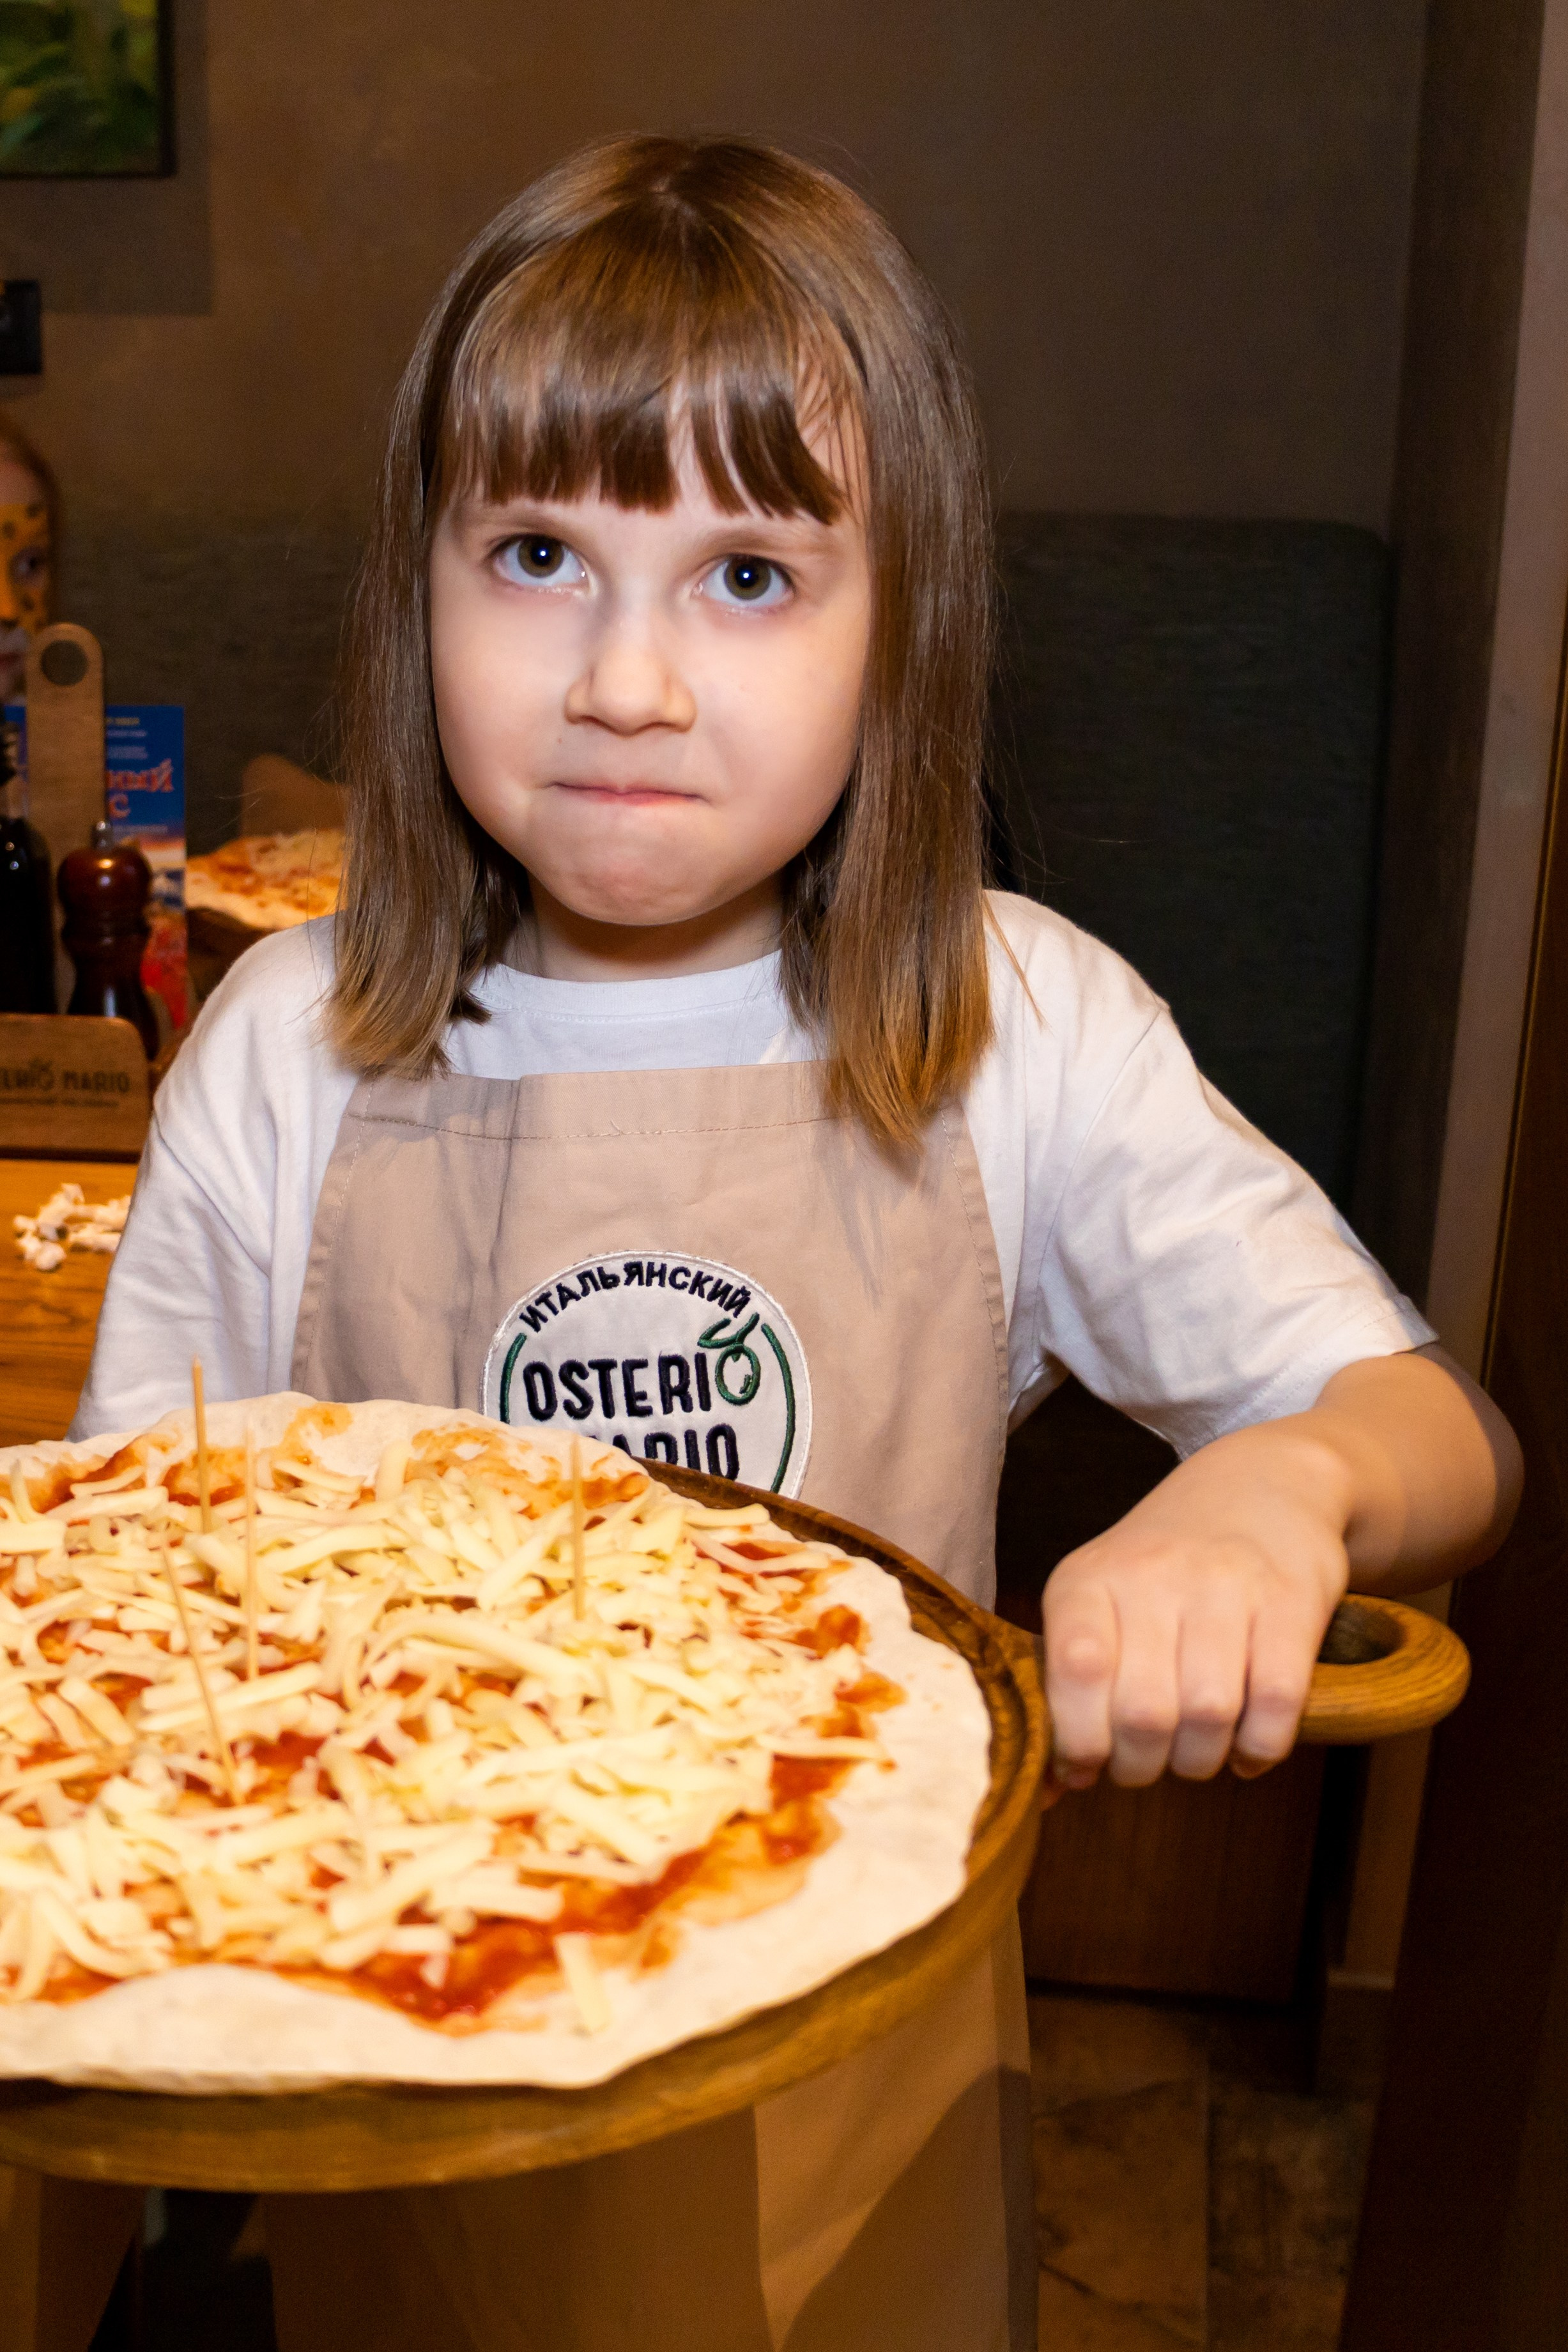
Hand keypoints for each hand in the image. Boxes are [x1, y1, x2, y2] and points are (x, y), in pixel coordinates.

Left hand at [1041, 1422, 1350, 1792]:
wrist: (1263, 1485)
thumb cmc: (1164, 1569)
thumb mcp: (1100, 1601)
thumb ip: (1070, 1687)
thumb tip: (1045, 1790)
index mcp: (1089, 1579)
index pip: (1076, 1671)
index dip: (1080, 1742)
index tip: (1089, 1766)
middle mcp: (1154, 1574)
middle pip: (1144, 1714)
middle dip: (1143, 1766)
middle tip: (1147, 1763)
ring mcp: (1226, 1584)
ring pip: (1210, 1715)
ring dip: (1201, 1761)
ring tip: (1196, 1753)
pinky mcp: (1292, 1599)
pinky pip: (1277, 1703)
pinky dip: (1260, 1747)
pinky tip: (1246, 1748)